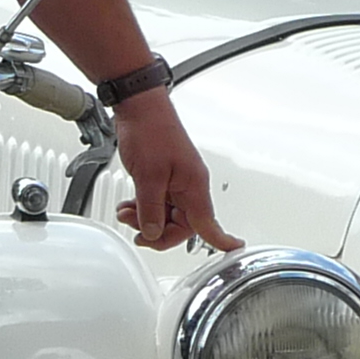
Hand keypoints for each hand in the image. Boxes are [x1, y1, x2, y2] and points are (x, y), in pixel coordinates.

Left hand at [108, 91, 238, 252]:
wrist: (139, 107)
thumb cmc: (150, 131)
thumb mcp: (148, 176)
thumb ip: (151, 209)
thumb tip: (153, 232)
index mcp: (194, 185)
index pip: (209, 223)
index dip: (221, 240)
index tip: (231, 251)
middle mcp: (189, 185)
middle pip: (183, 224)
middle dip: (159, 231)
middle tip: (138, 232)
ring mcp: (176, 181)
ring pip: (168, 214)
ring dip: (147, 219)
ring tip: (127, 214)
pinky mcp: (163, 176)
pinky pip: (158, 201)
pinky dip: (144, 207)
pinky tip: (130, 205)